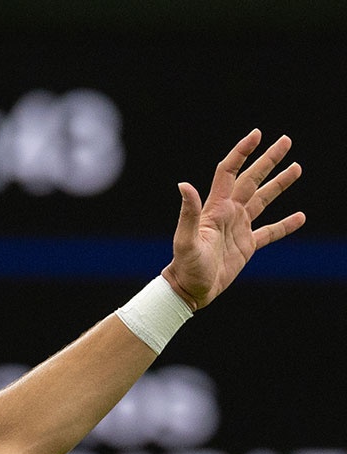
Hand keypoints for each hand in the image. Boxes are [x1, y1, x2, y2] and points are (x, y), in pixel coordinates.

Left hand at [161, 129, 304, 310]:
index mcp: (216, 208)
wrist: (189, 289)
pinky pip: (270, 232)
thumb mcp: (185, 240)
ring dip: (279, 184)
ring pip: (263, 200)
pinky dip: (285, 225)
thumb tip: (184, 185)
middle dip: (268, 160)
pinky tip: (299, 217)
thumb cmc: (185, 266)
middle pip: (252, 179)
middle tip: (286, 141)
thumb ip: (188, 213)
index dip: (242, 152)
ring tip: (297, 168)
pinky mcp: (247, 245)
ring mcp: (239, 228)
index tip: (257, 134)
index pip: (229, 172)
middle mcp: (229, 213)